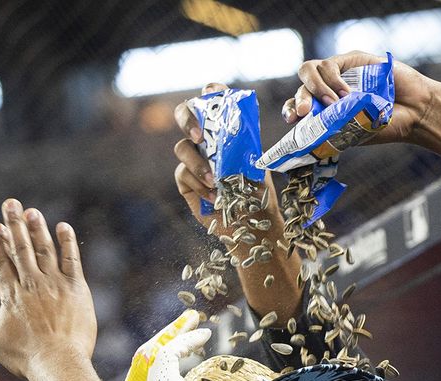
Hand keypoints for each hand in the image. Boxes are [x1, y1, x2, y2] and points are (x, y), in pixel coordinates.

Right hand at [0, 199, 93, 378]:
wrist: (58, 362)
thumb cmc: (26, 357)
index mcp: (11, 295)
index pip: (3, 262)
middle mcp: (31, 284)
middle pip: (21, 248)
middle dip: (14, 224)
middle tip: (11, 204)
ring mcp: (54, 284)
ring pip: (44, 249)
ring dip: (37, 228)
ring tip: (31, 211)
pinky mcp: (76, 288)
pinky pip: (71, 259)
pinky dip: (67, 242)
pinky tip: (63, 227)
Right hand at [117, 312, 217, 380]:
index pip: (140, 375)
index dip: (155, 359)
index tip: (174, 349)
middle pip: (144, 356)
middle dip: (165, 337)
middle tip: (184, 322)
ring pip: (155, 347)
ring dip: (176, 331)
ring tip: (193, 319)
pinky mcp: (158, 376)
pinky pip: (172, 349)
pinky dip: (188, 339)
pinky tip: (204, 335)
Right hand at [173, 84, 302, 319]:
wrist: (253, 228)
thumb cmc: (259, 195)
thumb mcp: (257, 166)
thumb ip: (245, 147)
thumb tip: (238, 132)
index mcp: (225, 131)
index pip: (213, 103)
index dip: (209, 92)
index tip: (211, 92)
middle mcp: (206, 141)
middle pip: (184, 115)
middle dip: (187, 119)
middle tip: (198, 135)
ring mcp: (193, 160)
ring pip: (182, 148)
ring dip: (197, 163)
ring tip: (215, 181)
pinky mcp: (185, 182)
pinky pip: (183, 175)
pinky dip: (199, 185)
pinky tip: (215, 197)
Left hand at [286, 52, 434, 147]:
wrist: (414, 112)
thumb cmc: (385, 126)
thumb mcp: (353, 134)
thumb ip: (330, 131)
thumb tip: (308, 134)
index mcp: (325, 108)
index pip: (298, 105)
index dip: (290, 108)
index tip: (292, 118)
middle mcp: (329, 89)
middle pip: (301, 86)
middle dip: (299, 99)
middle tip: (304, 113)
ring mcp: (339, 73)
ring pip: (309, 71)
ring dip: (317, 89)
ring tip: (335, 104)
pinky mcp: (351, 60)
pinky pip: (329, 65)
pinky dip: (333, 80)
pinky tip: (347, 94)